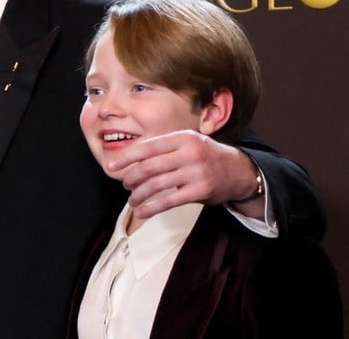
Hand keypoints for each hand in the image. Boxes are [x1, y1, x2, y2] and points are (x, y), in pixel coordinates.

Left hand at [106, 130, 261, 218]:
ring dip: (139, 195)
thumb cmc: (204, 157)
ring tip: (132, 200)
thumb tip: (130, 160)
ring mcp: (196, 172)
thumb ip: (164, 149)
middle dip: (131, 178)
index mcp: (182, 137)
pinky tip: (142, 212)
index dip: (126, 158)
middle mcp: (189, 152)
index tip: (110, 167)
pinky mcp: (201, 191)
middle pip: (149, 167)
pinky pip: (169, 201)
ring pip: (157, 185)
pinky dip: (152, 208)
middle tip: (125, 185)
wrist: (239, 171)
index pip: (147, 147)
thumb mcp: (187, 143)